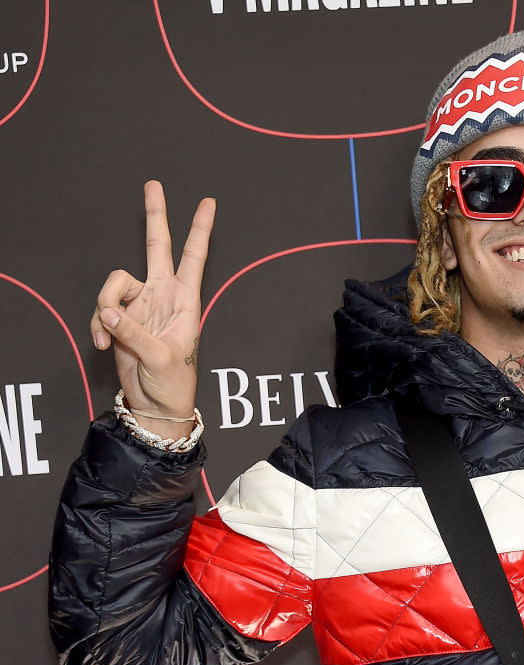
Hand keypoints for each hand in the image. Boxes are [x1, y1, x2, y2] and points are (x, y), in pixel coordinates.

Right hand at [91, 181, 214, 438]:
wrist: (156, 404)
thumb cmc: (173, 382)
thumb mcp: (161, 358)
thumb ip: (135, 334)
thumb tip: (109, 312)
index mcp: (185, 300)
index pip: (194, 256)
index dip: (200, 229)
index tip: (208, 202)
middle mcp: (163, 295)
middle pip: (157, 246)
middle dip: (155, 216)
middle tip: (153, 185)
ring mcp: (141, 304)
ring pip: (114, 284)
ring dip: (105, 307)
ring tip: (107, 336)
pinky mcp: (121, 318)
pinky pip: (102, 309)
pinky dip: (97, 326)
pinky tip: (103, 344)